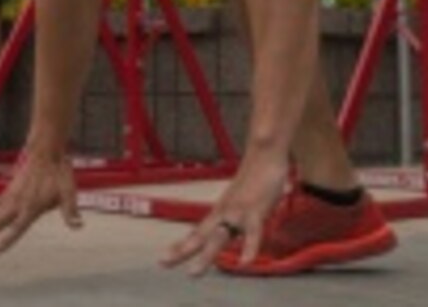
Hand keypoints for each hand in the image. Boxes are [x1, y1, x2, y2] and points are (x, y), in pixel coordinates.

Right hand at [0, 148, 80, 254]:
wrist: (46, 151)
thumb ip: (70, 211)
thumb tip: (78, 226)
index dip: (6, 240)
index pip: (17, 227)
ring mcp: (10, 197)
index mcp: (31, 207)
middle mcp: (17, 203)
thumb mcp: (68, 192)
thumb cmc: (58, 173)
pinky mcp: (8, 192)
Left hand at [161, 150, 288, 276]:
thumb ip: (237, 212)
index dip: (181, 246)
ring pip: (219, 237)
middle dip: (182, 250)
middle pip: (200, 235)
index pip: (197, 232)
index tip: (164, 260)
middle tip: (163, 264)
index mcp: (220, 211)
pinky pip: (252, 233)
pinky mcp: (256, 211)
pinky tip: (245, 263)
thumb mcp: (241, 198)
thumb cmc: (256, 176)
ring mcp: (238, 213)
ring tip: (193, 273)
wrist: (265, 154)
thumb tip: (235, 224)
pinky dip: (249, 248)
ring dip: (205, 256)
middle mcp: (224, 213)